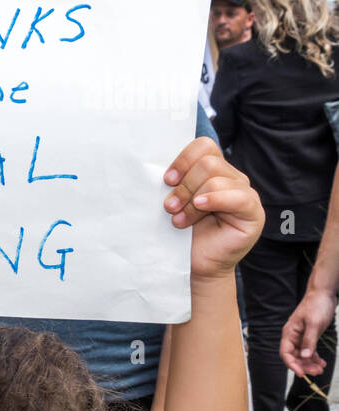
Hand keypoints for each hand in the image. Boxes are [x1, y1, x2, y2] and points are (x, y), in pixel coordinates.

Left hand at [162, 137, 262, 281]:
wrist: (194, 264)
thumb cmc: (181, 232)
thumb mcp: (175, 201)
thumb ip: (174, 181)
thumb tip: (157, 166)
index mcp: (213, 170)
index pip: (204, 146)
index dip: (183, 160)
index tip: (167, 180)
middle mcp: (231, 178)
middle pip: (208, 162)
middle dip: (184, 185)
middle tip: (170, 207)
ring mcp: (245, 193)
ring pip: (215, 178)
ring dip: (191, 199)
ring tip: (179, 220)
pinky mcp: (253, 212)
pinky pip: (237, 196)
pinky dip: (214, 199)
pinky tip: (200, 207)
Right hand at [280, 288, 336, 376]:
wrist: (323, 294)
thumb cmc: (317, 306)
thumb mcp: (314, 324)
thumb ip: (309, 340)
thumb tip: (305, 356)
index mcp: (289, 333)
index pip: (286, 352)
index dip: (292, 364)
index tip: (301, 373)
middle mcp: (293, 336)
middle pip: (294, 356)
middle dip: (304, 365)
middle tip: (316, 372)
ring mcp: (301, 337)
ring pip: (302, 355)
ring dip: (310, 364)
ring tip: (321, 369)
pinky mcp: (309, 336)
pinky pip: (309, 351)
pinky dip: (315, 358)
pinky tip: (322, 363)